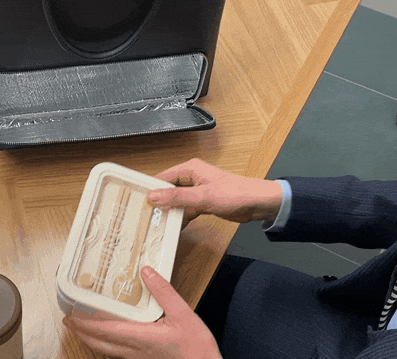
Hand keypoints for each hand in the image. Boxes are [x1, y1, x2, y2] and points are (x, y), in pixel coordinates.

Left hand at [63, 266, 221, 358]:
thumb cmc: (196, 348)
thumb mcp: (183, 313)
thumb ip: (163, 292)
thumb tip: (146, 272)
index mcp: (141, 337)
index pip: (104, 330)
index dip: (84, 324)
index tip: (71, 316)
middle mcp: (135, 351)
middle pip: (100, 344)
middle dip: (81, 332)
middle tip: (69, 321)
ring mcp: (138, 358)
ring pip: (107, 350)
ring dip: (92, 339)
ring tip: (83, 328)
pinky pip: (118, 353)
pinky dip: (106, 344)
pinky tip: (110, 338)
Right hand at [147, 158, 282, 226]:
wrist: (258, 204)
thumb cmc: (235, 194)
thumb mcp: (202, 197)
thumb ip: (177, 197)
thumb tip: (154, 196)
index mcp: (190, 169)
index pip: (162, 177)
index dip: (150, 189)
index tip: (139, 202)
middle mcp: (191, 178)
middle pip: (167, 190)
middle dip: (158, 202)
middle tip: (145, 216)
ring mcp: (197, 191)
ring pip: (176, 201)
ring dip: (169, 212)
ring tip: (156, 224)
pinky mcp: (202, 202)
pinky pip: (185, 209)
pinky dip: (180, 217)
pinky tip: (173, 228)